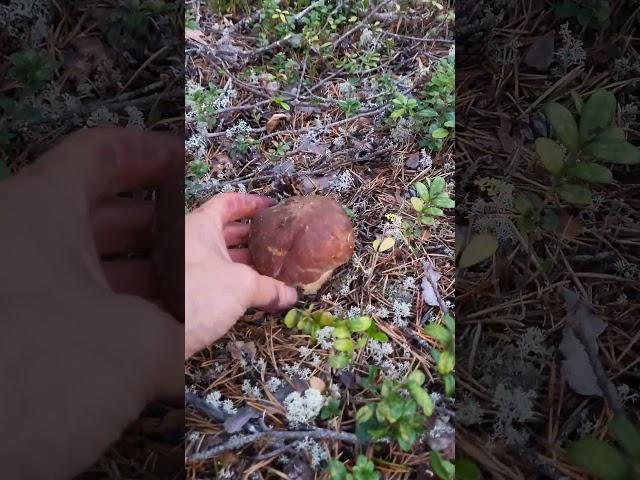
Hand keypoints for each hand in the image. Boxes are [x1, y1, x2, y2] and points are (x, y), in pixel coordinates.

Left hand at [0, 127, 182, 478]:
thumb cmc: (46, 373)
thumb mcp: (139, 343)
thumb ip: (200, 324)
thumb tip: (253, 309)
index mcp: (39, 212)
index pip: (99, 151)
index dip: (150, 151)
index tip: (189, 162)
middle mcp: (18, 239)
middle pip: (96, 208)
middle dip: (158, 219)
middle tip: (205, 235)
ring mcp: (13, 283)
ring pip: (83, 257)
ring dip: (141, 266)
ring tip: (191, 283)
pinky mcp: (15, 325)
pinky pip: (71, 294)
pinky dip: (114, 299)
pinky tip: (152, 323)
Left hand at [185, 192, 297, 357]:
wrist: (161, 332)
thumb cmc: (200, 294)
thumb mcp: (243, 286)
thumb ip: (269, 287)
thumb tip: (290, 295)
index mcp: (201, 226)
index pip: (227, 202)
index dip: (250, 203)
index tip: (269, 206)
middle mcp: (189, 241)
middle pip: (224, 230)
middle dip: (250, 236)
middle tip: (274, 240)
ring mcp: (185, 265)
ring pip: (218, 255)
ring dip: (243, 261)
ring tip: (269, 266)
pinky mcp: (183, 288)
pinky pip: (212, 275)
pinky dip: (233, 279)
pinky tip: (252, 291)